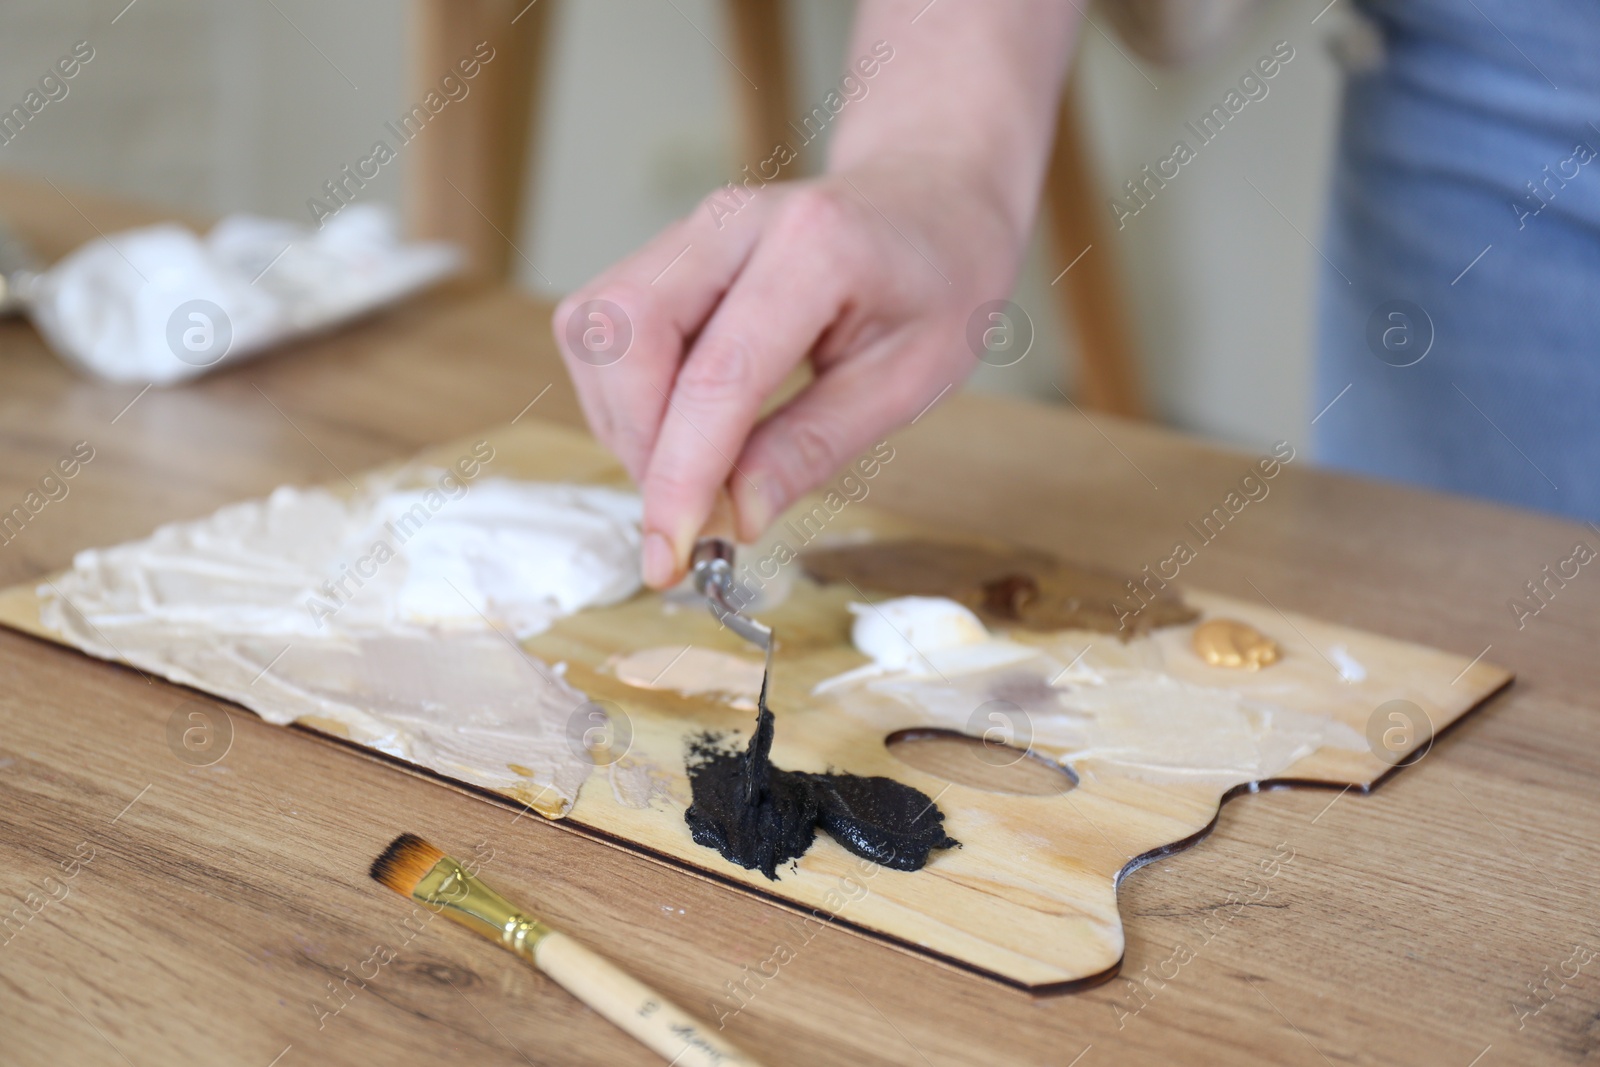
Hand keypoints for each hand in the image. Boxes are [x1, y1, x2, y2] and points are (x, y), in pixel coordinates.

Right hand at [553, 159, 1028, 588]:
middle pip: (623, 332)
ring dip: (625, 423)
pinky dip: (625, 398)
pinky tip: (683, 427)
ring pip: (597, 328)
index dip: (682, 474)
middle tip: (690, 513)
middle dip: (639, 443)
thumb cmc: (937, 284)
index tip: (671, 554)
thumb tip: (733, 518)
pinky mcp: (666, 249)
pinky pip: (603, 328)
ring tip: (696, 469)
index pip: (718, 374)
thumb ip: (815, 445)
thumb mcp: (910, 381)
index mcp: (817, 247)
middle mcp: (734, 222)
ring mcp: (690, 229)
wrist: (929, 198)